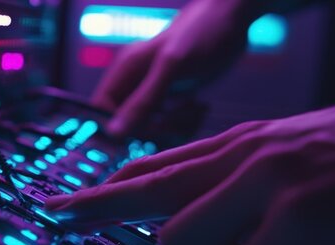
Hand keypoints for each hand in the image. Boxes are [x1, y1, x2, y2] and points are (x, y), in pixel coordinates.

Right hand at [92, 0, 257, 136]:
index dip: (114, 128)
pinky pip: (173, 127)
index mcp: (125, 72)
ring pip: (153, 130)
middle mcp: (136, 84)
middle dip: (154, 130)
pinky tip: (201, 107)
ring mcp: (156, 93)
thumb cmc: (200, 31)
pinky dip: (188, 124)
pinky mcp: (175, 100)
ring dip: (175, 128)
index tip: (137, 136)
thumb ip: (142, 100)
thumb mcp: (170, 67)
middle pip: (129, 126)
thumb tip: (114, 132)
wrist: (232, 19)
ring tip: (194, 109)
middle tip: (177, 120)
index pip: (101, 111)